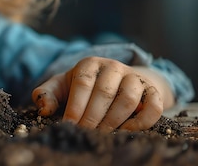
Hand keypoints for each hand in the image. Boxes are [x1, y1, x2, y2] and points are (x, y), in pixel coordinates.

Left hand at [31, 57, 165, 130]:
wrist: (116, 81)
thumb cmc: (82, 87)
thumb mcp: (62, 86)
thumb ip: (47, 94)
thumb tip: (44, 109)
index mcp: (89, 64)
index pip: (82, 84)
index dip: (76, 106)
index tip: (70, 124)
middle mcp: (113, 67)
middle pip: (105, 92)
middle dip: (93, 116)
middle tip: (85, 132)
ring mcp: (134, 77)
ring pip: (129, 98)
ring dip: (115, 119)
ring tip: (102, 133)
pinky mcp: (152, 90)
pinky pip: (153, 105)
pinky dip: (143, 120)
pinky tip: (127, 130)